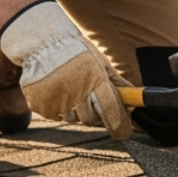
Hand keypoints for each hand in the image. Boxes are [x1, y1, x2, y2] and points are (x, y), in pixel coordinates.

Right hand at [0, 0, 131, 140]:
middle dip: (94, 113)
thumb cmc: (76, 52)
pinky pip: (56, 114)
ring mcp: (58, 100)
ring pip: (73, 118)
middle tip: (88, 97)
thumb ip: (118, 84)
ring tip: (69, 87)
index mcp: (95, 79)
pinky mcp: (42, 106)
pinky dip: (58, 106)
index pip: (111, 112)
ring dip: (75, 109)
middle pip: (91, 120)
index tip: (123, 133)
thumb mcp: (100, 62)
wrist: (42, 43)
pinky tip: (56, 89)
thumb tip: (135, 102)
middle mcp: (77, 92)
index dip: (120, 126)